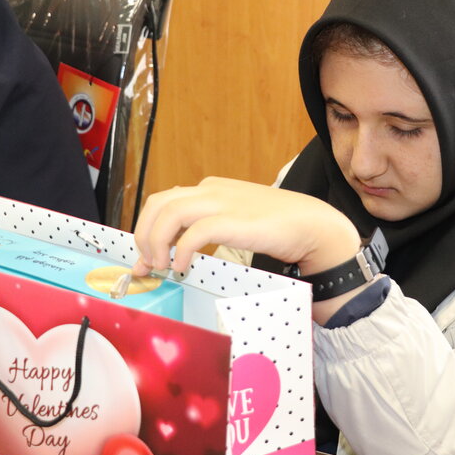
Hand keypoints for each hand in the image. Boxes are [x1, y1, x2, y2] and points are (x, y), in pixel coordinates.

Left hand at [132, 177, 361, 278]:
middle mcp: (211, 190)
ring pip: (169, 214)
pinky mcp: (233, 220)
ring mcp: (222, 202)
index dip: (147, 229)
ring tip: (163, 266)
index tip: (144, 259)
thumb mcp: (236, 218)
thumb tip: (179, 250)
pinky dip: (182, 251)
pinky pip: (194, 233)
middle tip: (148, 264)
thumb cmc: (276, 226)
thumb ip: (208, 226)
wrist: (310, 224)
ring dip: (156, 243)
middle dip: (143, 235)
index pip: (164, 201)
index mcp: (210, 188)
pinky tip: (184, 266)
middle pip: (158, 204)